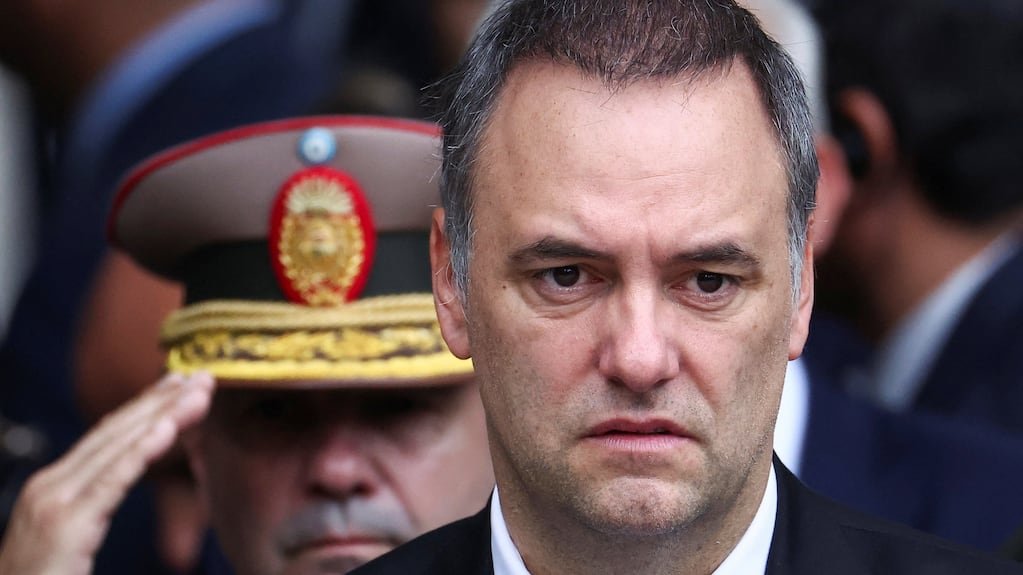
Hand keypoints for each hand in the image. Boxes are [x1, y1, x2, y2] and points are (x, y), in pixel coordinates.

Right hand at [0, 372, 213, 574]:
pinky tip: (168, 429)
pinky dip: (141, 452)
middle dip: (160, 401)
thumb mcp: (69, 543)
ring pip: (118, 448)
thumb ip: (92, 512)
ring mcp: (54, 503)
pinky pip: (111, 482)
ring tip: (196, 393)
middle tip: (200, 377)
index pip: (106, 437)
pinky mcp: (65, 526)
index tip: (179, 385)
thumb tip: (119, 489)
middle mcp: (50, 487)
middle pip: (115, 433)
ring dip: (163, 416)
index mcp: (53, 488)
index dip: (145, 408)